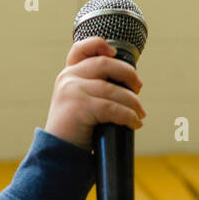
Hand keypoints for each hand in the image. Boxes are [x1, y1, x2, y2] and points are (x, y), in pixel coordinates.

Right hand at [44, 35, 144, 150]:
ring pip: (113, 89)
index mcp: (68, 75)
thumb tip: (129, 85)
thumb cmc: (75, 132)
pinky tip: (134, 123)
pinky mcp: (79, 107)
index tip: (114, 53)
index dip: (99, 44)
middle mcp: (67, 78)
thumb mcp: (81, 104)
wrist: (58, 155)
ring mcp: (71, 91)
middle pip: (105, 63)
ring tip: (140, 114)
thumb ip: (95, 89)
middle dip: (128, 74)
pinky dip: (128, 116)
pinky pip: (112, 107)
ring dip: (132, 102)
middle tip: (138, 89)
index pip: (81, 49)